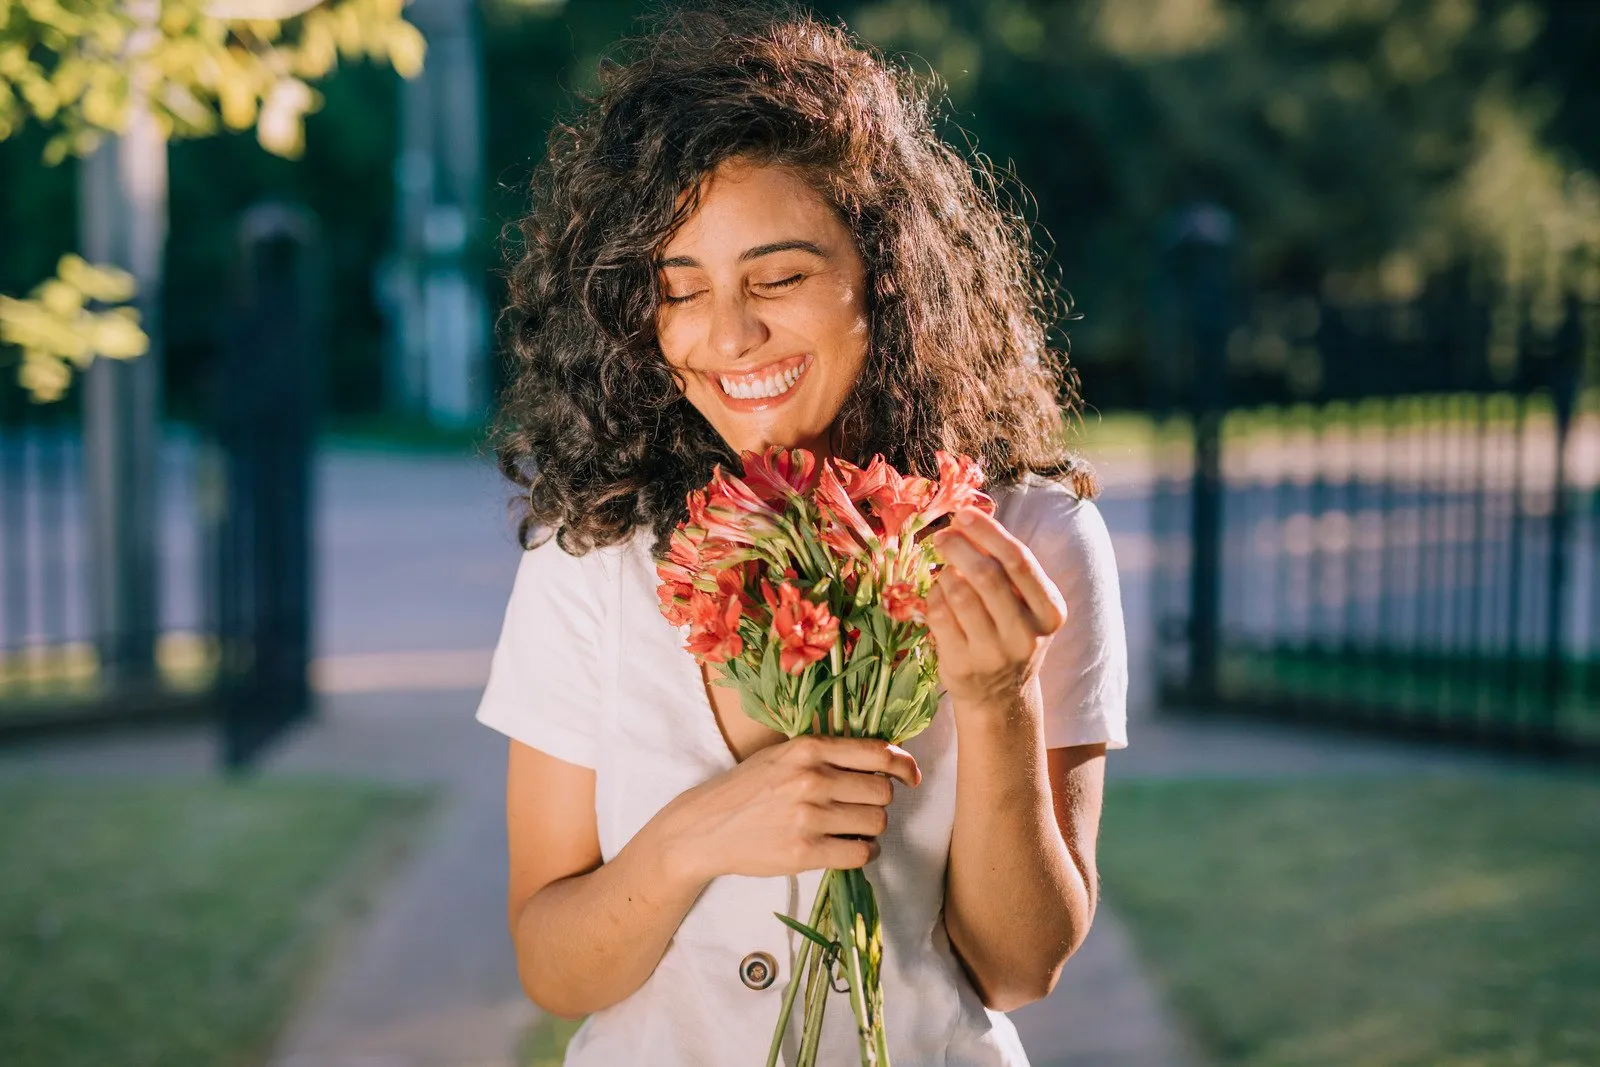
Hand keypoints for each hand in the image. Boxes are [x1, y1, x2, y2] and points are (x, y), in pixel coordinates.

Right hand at [660, 735, 920, 883]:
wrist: (705, 828)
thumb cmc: (747, 789)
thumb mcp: (783, 755)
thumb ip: (826, 753)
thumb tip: (883, 759)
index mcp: (808, 748)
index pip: (877, 752)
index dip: (903, 765)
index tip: (910, 776)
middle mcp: (811, 778)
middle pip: (883, 792)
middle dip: (879, 801)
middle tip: (860, 806)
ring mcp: (808, 817)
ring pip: (876, 823)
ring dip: (870, 828)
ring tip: (850, 828)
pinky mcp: (805, 852)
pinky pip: (860, 853)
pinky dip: (862, 852)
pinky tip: (847, 847)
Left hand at [927, 507, 1066, 709]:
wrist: (1001, 696)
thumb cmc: (1009, 632)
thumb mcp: (1024, 604)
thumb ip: (1005, 567)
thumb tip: (968, 520)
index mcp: (1050, 611)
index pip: (1019, 561)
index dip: (988, 533)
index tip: (963, 515)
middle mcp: (1026, 635)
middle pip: (987, 576)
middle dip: (960, 548)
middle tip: (943, 536)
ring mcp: (994, 654)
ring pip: (960, 594)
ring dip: (946, 574)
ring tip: (945, 571)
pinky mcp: (962, 666)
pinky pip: (939, 616)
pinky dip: (933, 597)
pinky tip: (937, 595)